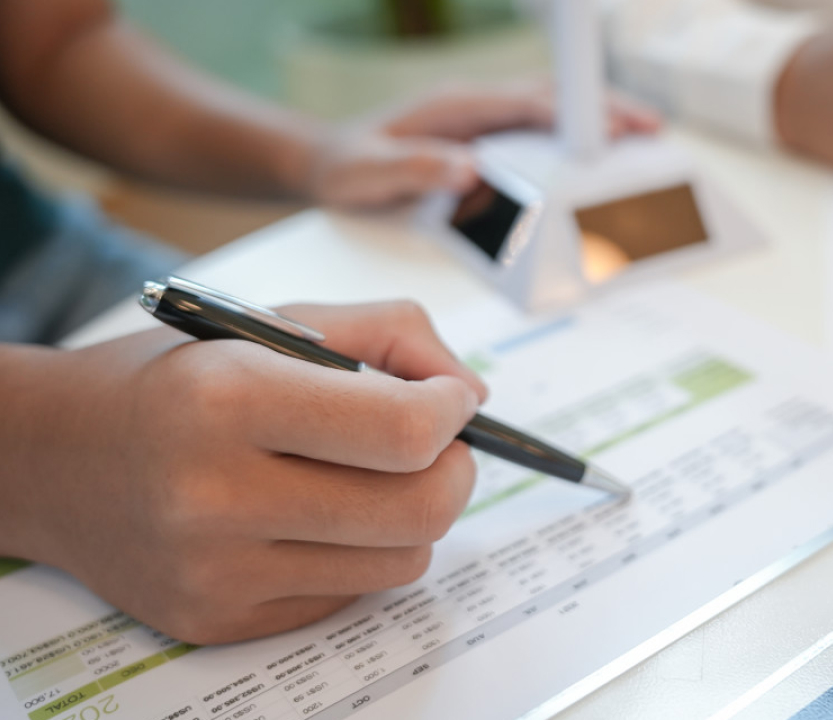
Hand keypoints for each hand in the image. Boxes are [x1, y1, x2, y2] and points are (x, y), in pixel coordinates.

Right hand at [0, 302, 485, 643]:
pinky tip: (312, 518)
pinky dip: (358, 554)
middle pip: (420, 509)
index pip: (405, 430)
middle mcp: (216, 494)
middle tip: (434, 446)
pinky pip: (351, 594)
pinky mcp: (219, 620)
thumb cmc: (176, 379)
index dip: (452, 412)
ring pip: (402, 561)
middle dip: (454, 471)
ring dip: (411, 516)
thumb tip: (475, 397)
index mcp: (230, 398)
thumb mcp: (273, 321)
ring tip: (365, 478)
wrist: (55, 458)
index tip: (449, 399)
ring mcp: (216, 570)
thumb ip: (391, 335)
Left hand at [306, 82, 661, 207]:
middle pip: (557, 99)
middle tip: (654, 131)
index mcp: (458, 106)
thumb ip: (417, 169)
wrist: (327, 164)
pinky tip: (607, 162)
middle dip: (609, 111)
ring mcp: (489, 121)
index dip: (573, 114)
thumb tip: (466, 171)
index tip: (612, 128)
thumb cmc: (349, 166)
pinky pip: (546, 136)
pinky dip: (581, 144)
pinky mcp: (493, 140)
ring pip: (558, 114)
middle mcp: (480, 106)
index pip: (528, 103)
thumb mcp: (371, 173)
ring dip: (603, 124)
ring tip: (649, 143)